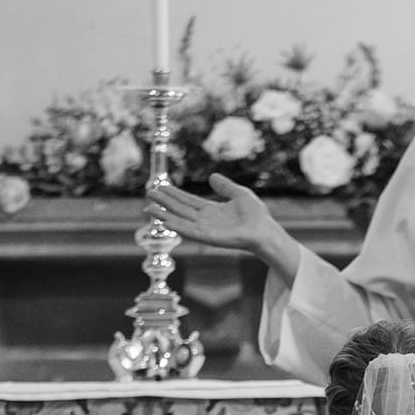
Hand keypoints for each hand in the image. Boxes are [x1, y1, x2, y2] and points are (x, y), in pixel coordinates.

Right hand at [146, 174, 293, 273]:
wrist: (265, 231)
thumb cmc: (256, 215)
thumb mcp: (239, 194)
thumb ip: (225, 186)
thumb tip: (212, 176)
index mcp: (211, 210)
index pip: (187, 201)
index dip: (173, 194)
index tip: (160, 186)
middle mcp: (205, 221)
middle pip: (180, 210)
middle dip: (164, 202)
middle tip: (148, 194)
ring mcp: (206, 230)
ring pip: (181, 221)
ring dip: (165, 215)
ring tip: (149, 209)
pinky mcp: (210, 238)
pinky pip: (191, 232)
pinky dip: (178, 227)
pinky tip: (166, 222)